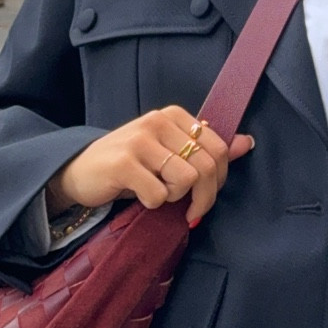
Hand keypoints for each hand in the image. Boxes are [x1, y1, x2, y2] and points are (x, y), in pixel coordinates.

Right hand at [47, 106, 252, 229]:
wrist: (79, 172)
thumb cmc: (130, 164)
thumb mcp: (169, 152)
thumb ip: (207, 149)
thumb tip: (247, 143)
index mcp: (173, 115)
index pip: (218, 148)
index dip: (219, 180)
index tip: (204, 195)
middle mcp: (157, 121)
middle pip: (206, 166)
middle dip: (204, 197)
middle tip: (190, 212)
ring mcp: (140, 141)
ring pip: (186, 179)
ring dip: (176, 198)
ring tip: (159, 195)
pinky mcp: (123, 163)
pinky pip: (159, 194)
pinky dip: (153, 204)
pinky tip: (140, 196)